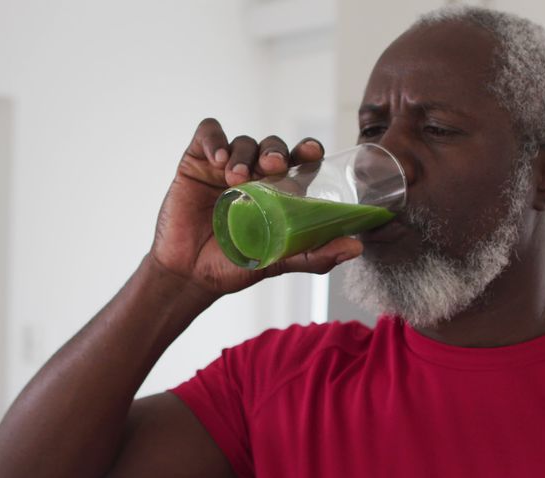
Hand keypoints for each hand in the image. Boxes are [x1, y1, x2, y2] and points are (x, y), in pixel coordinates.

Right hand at [149, 118, 362, 296]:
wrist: (189, 275)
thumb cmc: (234, 266)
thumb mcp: (277, 262)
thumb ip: (314, 254)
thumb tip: (355, 247)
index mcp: (278, 191)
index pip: (299, 160)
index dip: (308, 150)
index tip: (312, 153)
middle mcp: (255, 174)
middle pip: (273, 146)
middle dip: (276, 151)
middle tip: (273, 167)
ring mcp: (225, 167)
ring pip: (244, 141)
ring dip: (244, 155)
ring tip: (236, 179)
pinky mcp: (196, 163)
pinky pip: (208, 134)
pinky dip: (215, 140)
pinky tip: (217, 161)